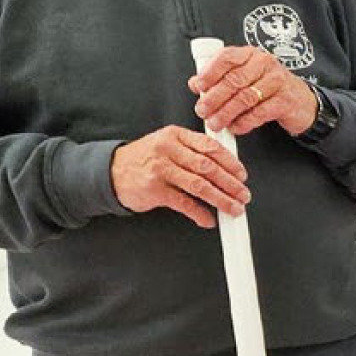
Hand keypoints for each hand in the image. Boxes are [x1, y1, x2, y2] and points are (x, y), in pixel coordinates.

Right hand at [110, 125, 249, 227]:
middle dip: (230, 183)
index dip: (230, 162)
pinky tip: (208, 219)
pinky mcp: (154, 190)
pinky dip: (199, 213)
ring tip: (234, 208)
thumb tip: (226, 168)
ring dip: (221, 199)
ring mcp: (160, 170)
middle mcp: (168, 150)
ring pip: (199, 185)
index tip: (242, 174)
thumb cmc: (144, 159)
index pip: (209, 146)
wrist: (111, 171)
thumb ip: (193, 150)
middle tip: (243, 194)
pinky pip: (183, 203)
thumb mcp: (167, 144)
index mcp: (175, 135)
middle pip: (208, 167)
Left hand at [188, 45, 318, 136]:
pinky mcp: (285, 101)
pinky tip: (235, 128)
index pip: (227, 57)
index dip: (210, 72)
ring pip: (245, 98)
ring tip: (215, 123)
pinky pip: (260, 113)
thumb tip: (196, 84)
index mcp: (250, 54)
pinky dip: (244, 122)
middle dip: (215, 98)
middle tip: (202, 110)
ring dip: (226, 113)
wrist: (301, 101)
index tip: (198, 86)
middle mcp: (265, 63)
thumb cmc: (268, 88)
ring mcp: (277, 81)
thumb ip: (221, 78)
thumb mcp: (245, 76)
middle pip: (234, 80)